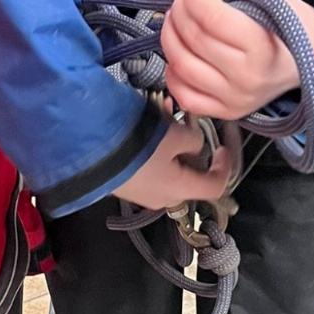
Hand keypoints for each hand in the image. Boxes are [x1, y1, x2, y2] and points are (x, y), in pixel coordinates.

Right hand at [112, 113, 232, 210]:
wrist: (89, 148)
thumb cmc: (138, 144)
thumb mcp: (174, 135)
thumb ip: (193, 140)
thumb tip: (195, 145)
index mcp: (180, 190)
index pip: (215, 187)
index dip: (224, 166)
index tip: (222, 145)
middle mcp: (163, 198)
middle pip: (191, 176)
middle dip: (193, 148)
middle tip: (187, 123)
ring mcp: (142, 193)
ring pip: (169, 168)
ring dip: (172, 144)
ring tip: (164, 114)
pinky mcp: (125, 183)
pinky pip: (149, 167)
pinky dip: (155, 148)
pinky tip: (146, 124)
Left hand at [159, 0, 313, 119]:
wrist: (312, 58)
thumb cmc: (286, 22)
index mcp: (261, 45)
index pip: (211, 18)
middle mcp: (247, 77)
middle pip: (193, 40)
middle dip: (178, 14)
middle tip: (181, 3)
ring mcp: (235, 99)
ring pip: (182, 67)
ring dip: (169, 39)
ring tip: (174, 23)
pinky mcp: (226, 113)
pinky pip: (185, 97)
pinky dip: (173, 74)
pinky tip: (178, 55)